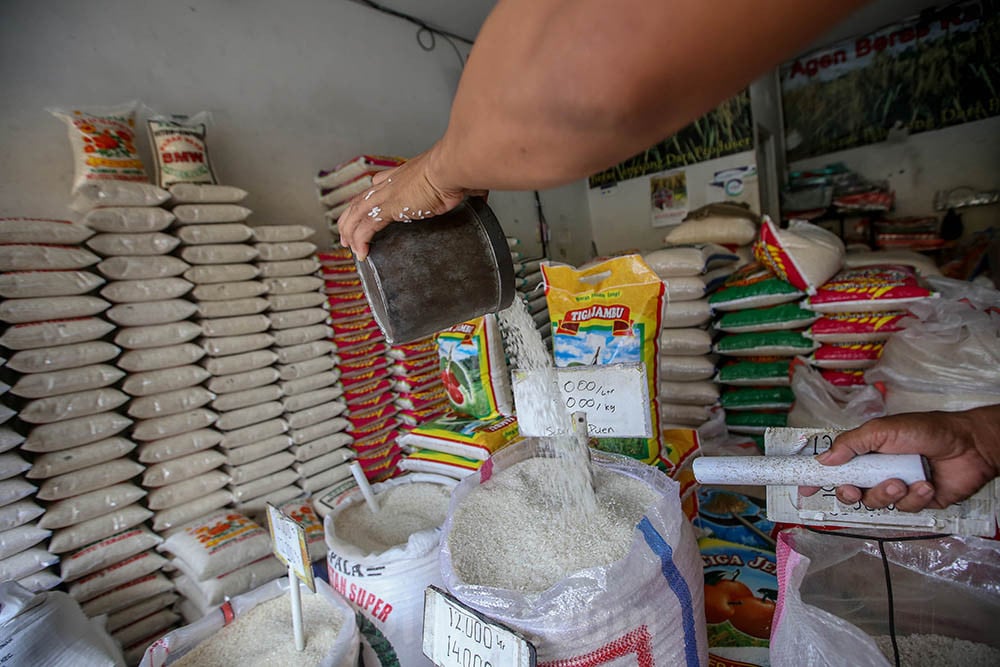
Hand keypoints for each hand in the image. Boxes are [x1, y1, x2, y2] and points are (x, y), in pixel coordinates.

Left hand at [336, 146, 484, 260]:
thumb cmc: (460, 171)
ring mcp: (388, 194)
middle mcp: (392, 182)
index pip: (379, 185)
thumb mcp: (461, 181)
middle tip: (348, 233)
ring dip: (350, 230)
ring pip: (357, 212)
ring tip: (349, 246)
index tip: (369, 210)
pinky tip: (360, 253)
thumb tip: (483, 195)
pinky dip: (360, 240)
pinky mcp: (388, 207)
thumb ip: (469, 189)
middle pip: (361, 199)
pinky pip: (366, 226)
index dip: (370, 199)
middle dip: (351, 217)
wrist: (454, 166)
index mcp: (406, 175)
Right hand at [800, 409, 999, 511]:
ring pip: (876, 502)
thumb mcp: (882, 430)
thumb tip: (825, 460)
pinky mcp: (917, 501)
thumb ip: (851, 444)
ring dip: (886, 493)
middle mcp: (878, 470)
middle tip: (853, 488)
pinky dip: (914, 497)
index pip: (835, 465)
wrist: (969, 445)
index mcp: (866, 451)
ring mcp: (897, 485)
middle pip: (851, 490)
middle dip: (850, 492)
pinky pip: (905, 508)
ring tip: (902, 482)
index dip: (818, 477)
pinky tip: (925, 484)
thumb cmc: (926, 430)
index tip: (804, 487)